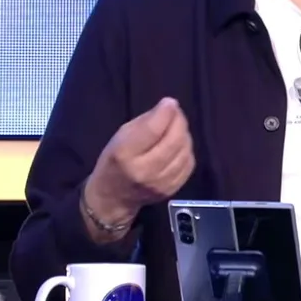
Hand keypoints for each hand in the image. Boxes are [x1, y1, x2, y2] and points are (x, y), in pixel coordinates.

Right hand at [84, 97, 194, 234]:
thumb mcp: (120, 137)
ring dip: (184, 135)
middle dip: (179, 121)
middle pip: (173, 141)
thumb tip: (168, 107)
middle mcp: (144, 171)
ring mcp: (160, 184)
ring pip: (184, 152)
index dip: (165, 113)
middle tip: (176, 112)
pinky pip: (188, 164)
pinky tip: (179, 145)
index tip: (170, 102)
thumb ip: (145, 122)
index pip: (152, 130)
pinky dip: (186, 150)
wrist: (113, 197)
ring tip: (177, 128)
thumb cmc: (114, 161)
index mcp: (125, 155)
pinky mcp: (171, 190)